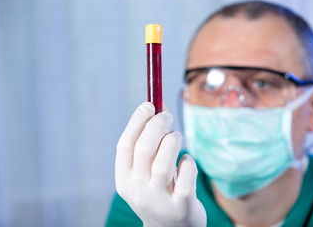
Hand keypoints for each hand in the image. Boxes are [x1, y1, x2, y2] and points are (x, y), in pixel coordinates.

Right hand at [115, 102, 205, 226]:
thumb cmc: (157, 191)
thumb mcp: (144, 173)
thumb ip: (147, 146)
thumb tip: (157, 108)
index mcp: (124, 180)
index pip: (125, 145)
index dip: (137, 121)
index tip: (149, 104)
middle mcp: (137, 192)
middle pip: (144, 149)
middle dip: (158, 125)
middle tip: (167, 115)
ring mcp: (159, 201)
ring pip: (164, 161)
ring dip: (173, 141)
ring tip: (176, 137)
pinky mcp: (182, 207)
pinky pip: (186, 174)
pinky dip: (188, 162)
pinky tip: (185, 161)